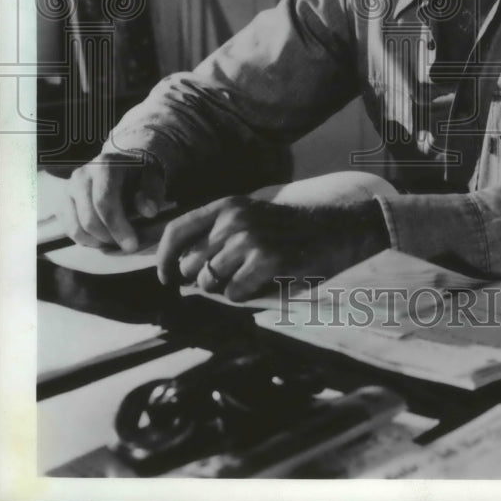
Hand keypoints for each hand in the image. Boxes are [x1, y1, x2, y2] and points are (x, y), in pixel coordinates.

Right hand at [57, 157, 165, 251]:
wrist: (123, 166)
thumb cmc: (139, 175)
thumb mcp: (153, 179)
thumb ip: (152, 193)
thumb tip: (148, 211)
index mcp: (105, 165)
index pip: (105, 201)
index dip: (117, 226)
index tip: (132, 244)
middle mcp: (82, 175)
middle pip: (89, 217)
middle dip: (108, 237)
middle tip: (126, 246)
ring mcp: (68, 188)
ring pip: (75, 226)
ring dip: (96, 241)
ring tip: (114, 242)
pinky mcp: (62, 202)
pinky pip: (68, 228)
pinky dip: (84, 240)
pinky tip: (101, 239)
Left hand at [157, 194, 387, 300]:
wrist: (336, 227)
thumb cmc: (291, 229)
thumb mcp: (251, 217)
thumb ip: (217, 235)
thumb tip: (182, 270)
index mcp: (227, 205)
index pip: (176, 231)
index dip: (164, 259)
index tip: (167, 278)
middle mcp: (234, 219)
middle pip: (190, 264)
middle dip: (203, 279)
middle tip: (229, 277)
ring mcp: (250, 239)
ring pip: (210, 282)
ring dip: (226, 288)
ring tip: (251, 276)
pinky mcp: (267, 260)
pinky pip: (234, 293)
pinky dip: (245, 295)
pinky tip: (264, 282)